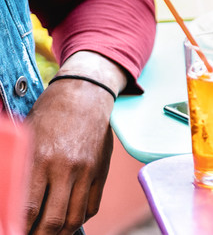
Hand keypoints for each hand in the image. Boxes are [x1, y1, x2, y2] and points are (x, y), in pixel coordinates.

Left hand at [23, 78, 115, 234]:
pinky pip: (91, 207)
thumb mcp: (26, 139)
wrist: (85, 95)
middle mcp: (66, 168)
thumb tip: (9, 201)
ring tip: (49, 234)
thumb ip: (19, 170)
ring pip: (74, 218)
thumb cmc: (49, 115)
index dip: (20, 229)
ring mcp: (87, 171)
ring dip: (60, 233)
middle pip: (53, 220)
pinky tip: (67, 221)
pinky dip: (78, 220)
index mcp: (41, 158)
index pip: (28, 209)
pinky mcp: (101, 171)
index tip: (15, 233)